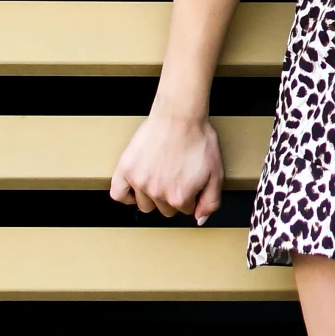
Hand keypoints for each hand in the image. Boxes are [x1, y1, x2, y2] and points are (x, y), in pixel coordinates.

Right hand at [110, 110, 223, 224]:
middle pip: (164, 209)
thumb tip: (199, 218)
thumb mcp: (216, 173)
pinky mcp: (126, 169)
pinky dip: (126, 195)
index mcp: (179, 197)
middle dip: (172, 197)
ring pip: (144, 204)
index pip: (185, 209)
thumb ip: (211, 201)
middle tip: (176, 177)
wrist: (179, 117)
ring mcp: (139, 183)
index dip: (190, 195)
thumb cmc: (198, 140)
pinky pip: (118, 194)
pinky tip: (135, 189)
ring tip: (160, 178)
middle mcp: (157, 194)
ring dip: (152, 196)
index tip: (190, 182)